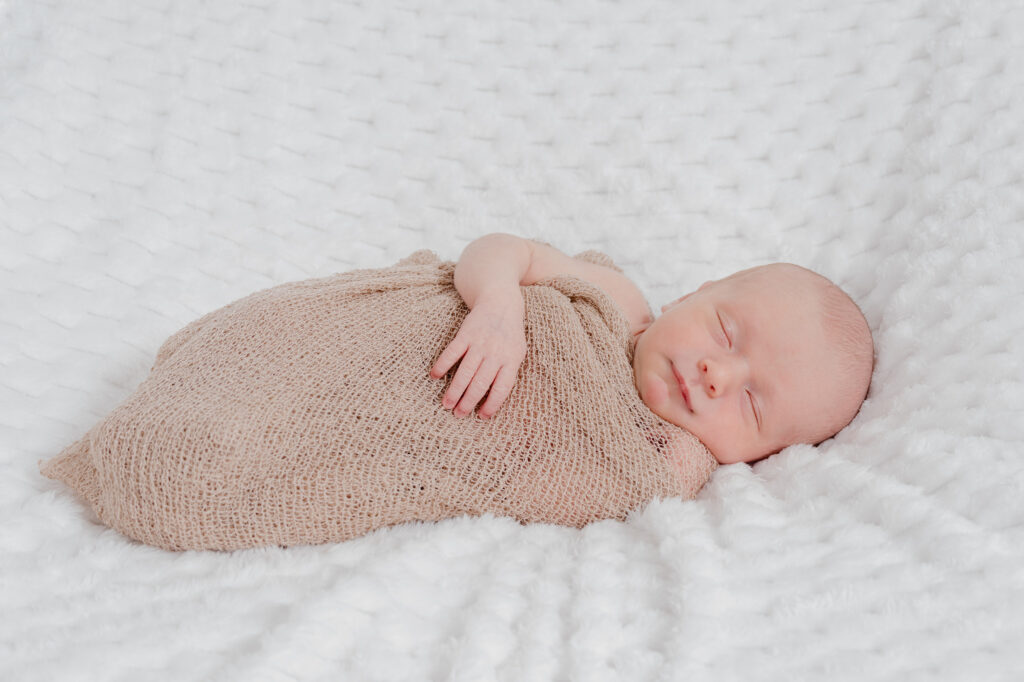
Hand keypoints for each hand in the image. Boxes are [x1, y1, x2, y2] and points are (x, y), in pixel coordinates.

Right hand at [430, 293, 526, 418]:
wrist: (501, 304)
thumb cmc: (510, 335)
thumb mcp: (517, 354)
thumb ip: (508, 373)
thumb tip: (493, 401)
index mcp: (511, 360)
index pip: (502, 388)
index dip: (492, 405)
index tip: (481, 417)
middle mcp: (496, 353)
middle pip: (480, 383)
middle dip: (468, 402)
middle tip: (458, 414)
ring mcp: (480, 343)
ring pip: (465, 372)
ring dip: (454, 390)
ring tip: (446, 404)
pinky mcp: (465, 334)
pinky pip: (452, 352)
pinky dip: (442, 365)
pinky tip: (435, 376)